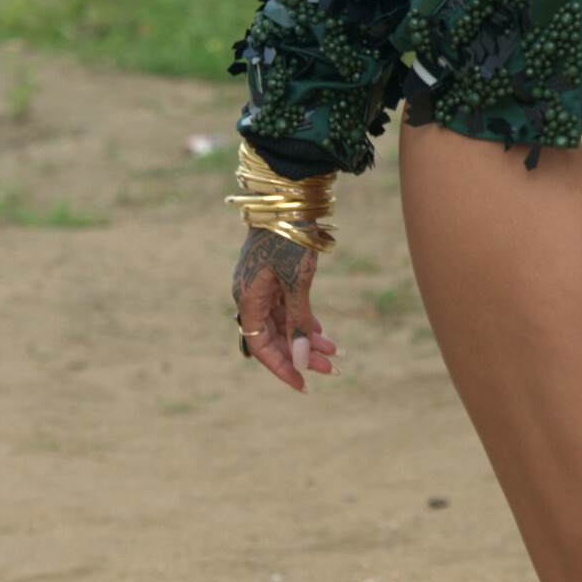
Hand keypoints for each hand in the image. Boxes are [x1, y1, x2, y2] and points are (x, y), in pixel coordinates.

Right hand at [231, 227, 339, 390]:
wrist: (290, 196)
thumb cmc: (290, 236)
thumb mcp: (297, 282)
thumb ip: (298, 322)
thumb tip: (301, 361)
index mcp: (247, 300)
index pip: (262, 347)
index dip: (282, 368)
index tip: (304, 384)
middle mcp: (251, 296)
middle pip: (275, 337)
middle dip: (301, 354)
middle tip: (331, 368)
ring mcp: (262, 285)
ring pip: (283, 322)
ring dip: (307, 337)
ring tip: (334, 351)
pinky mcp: (274, 275)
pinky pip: (287, 306)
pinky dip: (303, 318)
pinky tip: (321, 331)